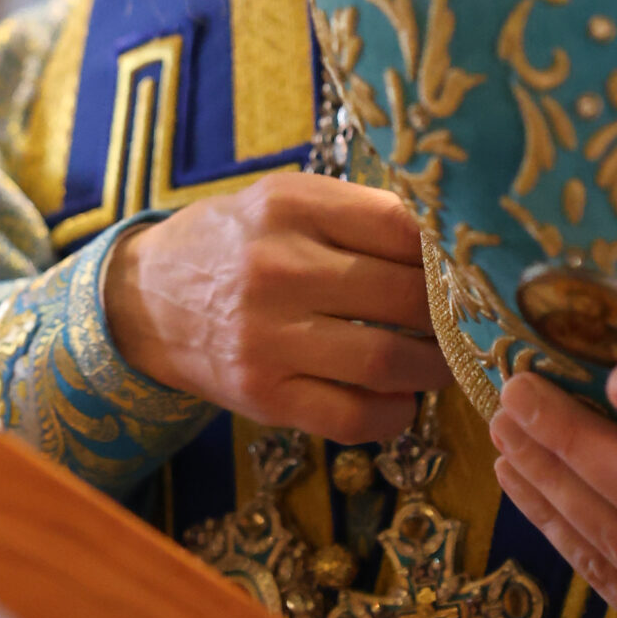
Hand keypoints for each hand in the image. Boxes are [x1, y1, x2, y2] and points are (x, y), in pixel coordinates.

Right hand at [101, 172, 447, 442]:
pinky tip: (402, 398)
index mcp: (289, 205)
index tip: (470, 266)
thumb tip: (451, 242)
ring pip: (387, 360)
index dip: (449, 251)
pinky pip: (352, 416)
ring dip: (434, 366)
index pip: (401, 226)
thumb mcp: (283, 201)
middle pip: (403, 295)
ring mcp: (267, 337)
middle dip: (453, 314)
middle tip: (470, 319)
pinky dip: (395, 413)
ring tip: (444, 359)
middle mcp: (277, 268)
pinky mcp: (262, 395)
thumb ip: (357, 214)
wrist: (145, 298)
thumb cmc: (235, 243)